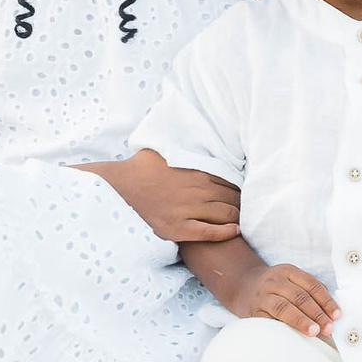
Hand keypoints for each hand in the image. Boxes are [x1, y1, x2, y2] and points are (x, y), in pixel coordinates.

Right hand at [86, 149, 239, 242]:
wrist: (118, 188)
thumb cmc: (139, 167)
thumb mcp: (164, 150)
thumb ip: (181, 146)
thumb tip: (188, 129)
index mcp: (197, 171)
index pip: (230, 180)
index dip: (237, 188)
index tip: (238, 193)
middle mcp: (198, 190)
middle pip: (232, 198)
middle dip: (239, 203)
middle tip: (243, 209)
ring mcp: (190, 210)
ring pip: (227, 215)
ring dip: (236, 217)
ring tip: (239, 220)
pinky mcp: (180, 228)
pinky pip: (212, 232)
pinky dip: (227, 232)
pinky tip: (234, 231)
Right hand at [233, 262, 338, 338]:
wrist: (244, 287)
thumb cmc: (277, 288)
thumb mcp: (291, 281)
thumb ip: (309, 292)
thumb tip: (332, 313)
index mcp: (288, 271)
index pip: (312, 285)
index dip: (326, 301)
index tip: (336, 315)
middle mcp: (274, 281)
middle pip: (300, 297)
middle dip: (317, 313)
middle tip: (328, 328)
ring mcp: (263, 296)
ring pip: (285, 308)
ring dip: (301, 321)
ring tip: (314, 331)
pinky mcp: (254, 312)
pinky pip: (270, 321)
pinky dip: (283, 328)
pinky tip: (294, 336)